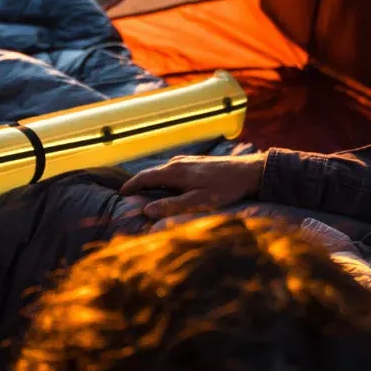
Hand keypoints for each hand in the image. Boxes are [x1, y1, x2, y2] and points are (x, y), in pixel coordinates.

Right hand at [120, 153, 265, 220]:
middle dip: (138, 184)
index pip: (144, 177)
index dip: (130, 186)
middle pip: (151, 173)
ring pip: (162, 171)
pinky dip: (163, 179)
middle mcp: (177, 162)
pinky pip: (172, 170)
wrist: (249, 171)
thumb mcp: (198, 201)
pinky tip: (167, 186)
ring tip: (144, 193)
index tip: (120, 194)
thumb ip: (172, 206)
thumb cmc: (225, 188)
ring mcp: (186, 160)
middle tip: (128, 195)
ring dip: (152, 181)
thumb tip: (147, 211)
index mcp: (174, 172)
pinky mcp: (195, 162)